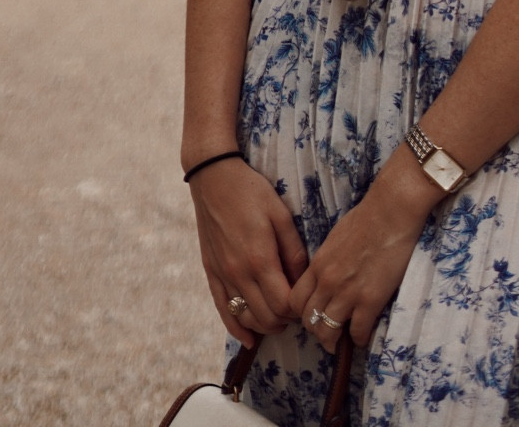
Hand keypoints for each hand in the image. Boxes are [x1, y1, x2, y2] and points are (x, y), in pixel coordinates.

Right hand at [189, 156, 307, 344]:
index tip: (307, 301)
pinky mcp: (211, 273)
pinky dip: (237, 328)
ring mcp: (222, 276)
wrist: (213, 179)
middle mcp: (239, 273)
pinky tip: (248, 338)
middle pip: (266, 317)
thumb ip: (294, 251)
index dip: (299, 309)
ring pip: (246, 318)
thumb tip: (303, 280)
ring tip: (280, 319)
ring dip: (265, 325)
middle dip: (285, 321)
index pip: (284, 304)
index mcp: (260, 259)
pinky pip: (223, 310)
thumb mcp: (281, 215)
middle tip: (298, 312)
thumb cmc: (251, 192)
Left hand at [289, 149, 436, 350]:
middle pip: (309, 320)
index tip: (311, 316)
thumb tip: (325, 275)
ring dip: (333, 340)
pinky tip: (363, 337)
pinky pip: (358, 332)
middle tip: (327, 331)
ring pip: (328, 332)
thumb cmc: (366, 218)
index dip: (301, 314)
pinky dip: (359, 340)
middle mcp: (328, 282)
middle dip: (316, 330)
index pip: (296, 301)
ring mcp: (348, 293)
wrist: (391, 212)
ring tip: (341, 341)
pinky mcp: (370, 300)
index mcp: (318, 265)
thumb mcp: (335, 238)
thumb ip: (326, 261)